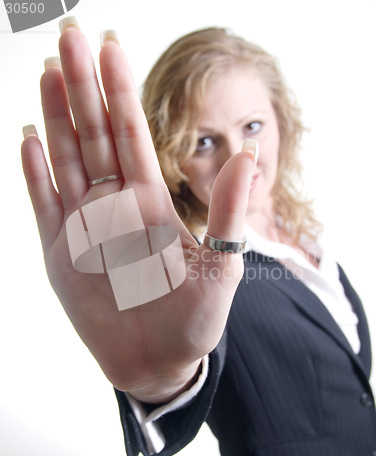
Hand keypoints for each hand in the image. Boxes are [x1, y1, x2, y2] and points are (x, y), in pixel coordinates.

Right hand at [21, 21, 255, 402]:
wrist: (159, 362)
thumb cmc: (194, 319)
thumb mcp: (222, 266)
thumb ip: (229, 212)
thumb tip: (250, 155)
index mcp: (151, 204)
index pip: (132, 136)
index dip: (121, 92)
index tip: (110, 47)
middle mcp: (115, 206)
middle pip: (95, 136)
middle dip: (84, 87)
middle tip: (70, 37)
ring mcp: (84, 226)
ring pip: (67, 160)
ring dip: (57, 117)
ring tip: (48, 72)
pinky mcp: (60, 253)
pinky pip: (44, 204)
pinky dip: (35, 172)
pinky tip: (30, 137)